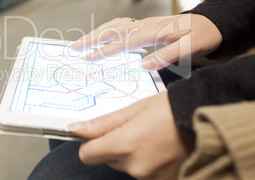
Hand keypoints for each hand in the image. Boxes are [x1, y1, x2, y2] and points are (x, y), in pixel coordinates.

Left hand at [69, 92, 194, 179]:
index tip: (99, 134)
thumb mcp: (133, 109)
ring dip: (132, 154)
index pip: (88, 155)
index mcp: (124, 145)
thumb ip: (102, 123)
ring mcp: (151, 178)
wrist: (206, 117)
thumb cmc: (170, 109)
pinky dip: (147, 162)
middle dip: (115, 146)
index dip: (90, 143)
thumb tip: (76, 129)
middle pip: (108, 160)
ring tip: (151, 137)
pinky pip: (144, 173)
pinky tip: (160, 148)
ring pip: (126, 166)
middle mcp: (136, 167)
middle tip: (135, 129)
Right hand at [71, 14, 221, 69]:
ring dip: (95, 32)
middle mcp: (144, 24)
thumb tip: (144, 65)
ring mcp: (143, 22)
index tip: (89, 58)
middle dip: (91, 39)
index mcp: (153, 31)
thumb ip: (168, 55)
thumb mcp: (192, 47)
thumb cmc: (202, 36)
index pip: (123, 42)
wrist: (210, 22)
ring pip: (113, 25)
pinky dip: (107, 28)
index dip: (104, 50)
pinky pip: (120, 23)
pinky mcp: (144, 24)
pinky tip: (102, 32)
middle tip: (74, 47)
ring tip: (80, 41)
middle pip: (112, 30)